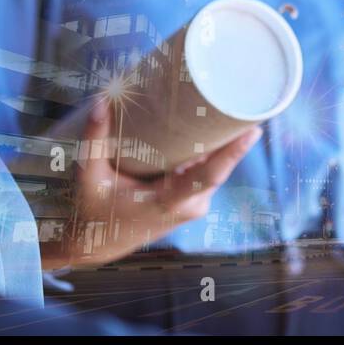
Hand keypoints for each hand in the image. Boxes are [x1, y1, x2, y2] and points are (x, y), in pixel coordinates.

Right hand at [41, 100, 262, 270]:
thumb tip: (102, 99)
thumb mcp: (90, 177)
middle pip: (218, 165)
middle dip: (228, 135)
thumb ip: (94, 140)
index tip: (254, 129)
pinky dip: (206, 154)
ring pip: (213, 168)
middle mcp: (190, 206)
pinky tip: (207, 130)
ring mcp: (194, 206)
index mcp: (169, 202)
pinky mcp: (192, 203)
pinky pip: (206, 173)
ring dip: (217, 143)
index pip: (211, 175)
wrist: (98, 245)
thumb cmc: (94, 212)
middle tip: (234, 99)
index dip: (234, 152)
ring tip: (220, 107)